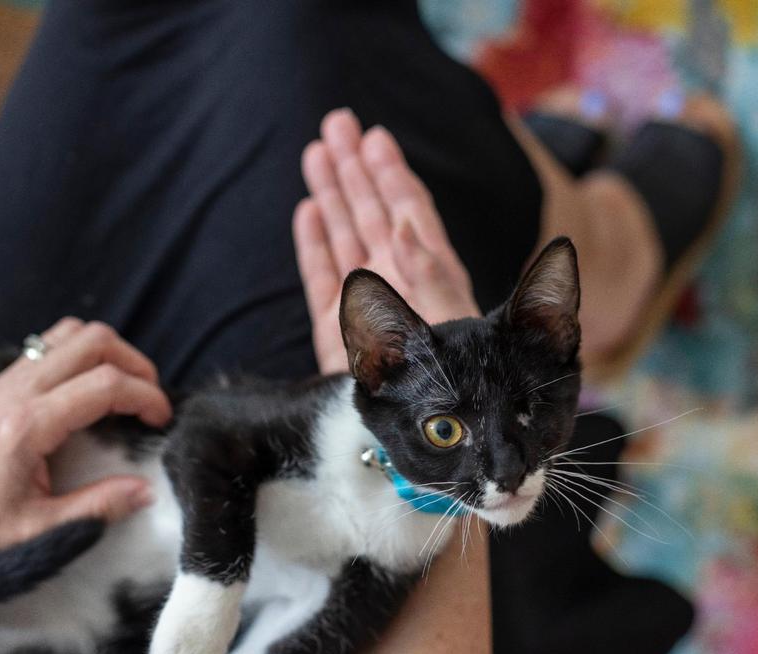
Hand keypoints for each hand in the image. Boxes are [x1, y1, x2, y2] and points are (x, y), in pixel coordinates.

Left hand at [0, 318, 171, 556]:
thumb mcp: (39, 532)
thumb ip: (97, 508)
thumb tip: (145, 491)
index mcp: (27, 426)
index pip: (104, 384)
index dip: (146, 396)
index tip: (162, 420)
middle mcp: (15, 391)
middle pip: (92, 340)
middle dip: (134, 363)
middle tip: (150, 400)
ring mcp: (4, 382)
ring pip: (70, 333)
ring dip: (108, 352)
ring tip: (126, 389)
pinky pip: (49, 345)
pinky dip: (82, 356)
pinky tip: (91, 392)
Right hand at [295, 109, 480, 373]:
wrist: (422, 425)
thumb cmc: (449, 376)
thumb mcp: (447, 322)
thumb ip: (429, 274)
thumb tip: (401, 226)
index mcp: (430, 275)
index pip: (408, 212)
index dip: (393, 174)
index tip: (376, 137)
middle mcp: (395, 280)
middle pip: (371, 213)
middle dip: (354, 169)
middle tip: (337, 123)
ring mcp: (363, 302)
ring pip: (344, 236)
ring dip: (331, 194)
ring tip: (316, 152)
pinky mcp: (336, 329)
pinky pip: (322, 277)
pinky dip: (314, 244)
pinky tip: (308, 210)